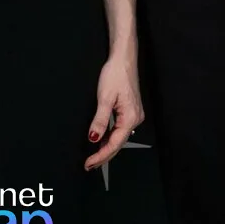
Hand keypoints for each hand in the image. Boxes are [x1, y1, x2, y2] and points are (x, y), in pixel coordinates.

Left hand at [84, 48, 143, 171]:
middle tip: (89, 165)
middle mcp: (136, 119)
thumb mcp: (104, 98)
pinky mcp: (131, 110)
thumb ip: (100, 120)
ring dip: (107, 147)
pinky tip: (103, 140)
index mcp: (130, 118)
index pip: (114, 144)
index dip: (101, 155)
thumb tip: (94, 139)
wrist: (123, 59)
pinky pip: (121, 129)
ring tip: (94, 156)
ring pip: (120, 137)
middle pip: (119, 143)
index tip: (89, 163)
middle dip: (104, 155)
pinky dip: (111, 137)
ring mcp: (135, 115)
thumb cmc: (116, 74)